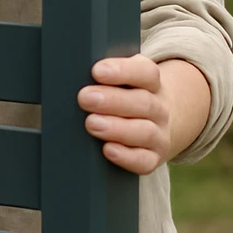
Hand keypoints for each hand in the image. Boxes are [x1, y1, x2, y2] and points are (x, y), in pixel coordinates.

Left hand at [78, 54, 174, 174]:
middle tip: (85, 98)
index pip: (145, 73)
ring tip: (91, 123)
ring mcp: (159, 135)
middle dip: (112, 100)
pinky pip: (145, 161)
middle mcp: (159, 109)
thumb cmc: (126, 96)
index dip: (123, 71)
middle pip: (143, 102)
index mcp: (151, 83)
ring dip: (117, 128)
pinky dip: (126, 157)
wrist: (156, 123)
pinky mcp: (154, 158)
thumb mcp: (120, 80)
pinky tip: (108, 150)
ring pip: (145, 132)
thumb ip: (102, 76)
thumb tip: (73, 73)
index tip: (97, 71)